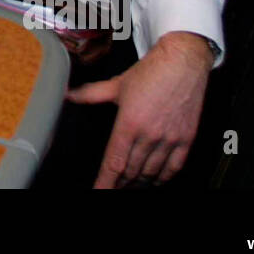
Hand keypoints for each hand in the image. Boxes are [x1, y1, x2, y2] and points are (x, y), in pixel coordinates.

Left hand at [66, 31, 213, 187]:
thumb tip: (68, 94)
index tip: (99, 191)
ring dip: (139, 184)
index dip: (105, 182)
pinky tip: (154, 181)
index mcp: (129, 123)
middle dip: (120, 185)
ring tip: (129, 187)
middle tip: (112, 189)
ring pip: (151, 173)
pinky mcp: (186, 139)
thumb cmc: (150, 71)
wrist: (182, 61)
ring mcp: (169, 139)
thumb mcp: (116, 84)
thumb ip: (90, 94)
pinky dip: (162, 178)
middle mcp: (149, 135)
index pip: (114, 162)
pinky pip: (173, 168)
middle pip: (131, 172)